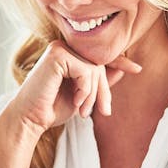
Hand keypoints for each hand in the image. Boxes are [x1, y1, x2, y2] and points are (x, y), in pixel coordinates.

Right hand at [9, 40, 141, 133]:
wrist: (30, 120)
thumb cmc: (51, 109)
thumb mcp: (81, 96)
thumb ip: (97, 82)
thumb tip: (122, 70)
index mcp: (67, 54)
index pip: (97, 57)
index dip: (118, 62)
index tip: (137, 69)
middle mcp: (63, 47)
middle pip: (99, 64)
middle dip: (103, 91)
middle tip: (104, 112)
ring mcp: (59, 48)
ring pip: (94, 69)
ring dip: (93, 95)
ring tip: (83, 112)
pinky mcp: (58, 55)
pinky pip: (86, 71)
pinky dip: (85, 90)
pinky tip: (76, 103)